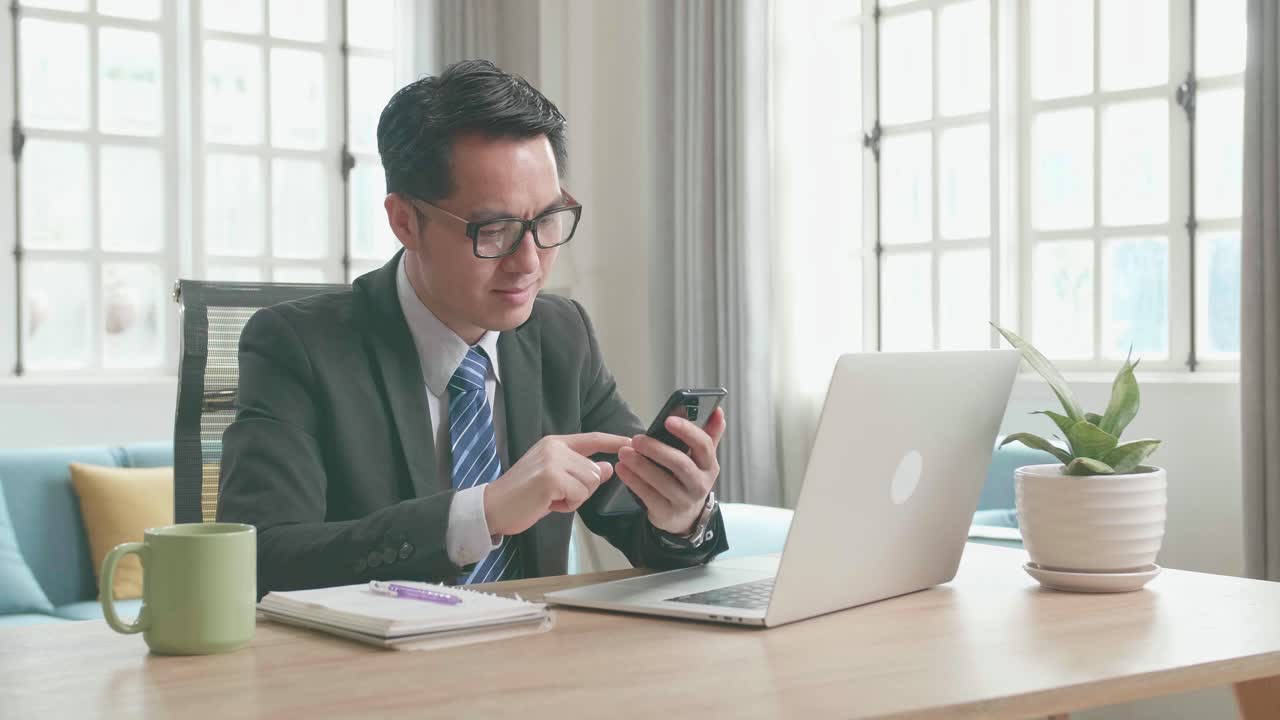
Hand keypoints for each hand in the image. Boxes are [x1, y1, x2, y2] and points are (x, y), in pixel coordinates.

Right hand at [483, 432, 629, 536]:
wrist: (493, 507)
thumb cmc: (523, 496)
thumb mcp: (556, 479)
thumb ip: (581, 472)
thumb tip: (609, 467)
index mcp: (555, 443)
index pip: (592, 439)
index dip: (614, 441)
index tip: (632, 441)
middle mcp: (555, 447)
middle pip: (595, 470)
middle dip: (582, 490)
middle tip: (556, 496)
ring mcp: (553, 460)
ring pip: (589, 483)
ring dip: (575, 499)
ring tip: (550, 499)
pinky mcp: (551, 477)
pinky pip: (579, 495)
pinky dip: (567, 505)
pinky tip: (548, 504)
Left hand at [616, 407, 725, 534]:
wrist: (684, 516)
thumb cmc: (689, 478)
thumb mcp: (701, 459)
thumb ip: (709, 434)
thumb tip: (718, 411)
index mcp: (710, 465)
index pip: (703, 445)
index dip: (687, 431)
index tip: (668, 419)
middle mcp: (701, 484)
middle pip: (680, 464)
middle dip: (657, 449)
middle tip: (636, 439)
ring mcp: (684, 500)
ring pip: (661, 481)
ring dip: (640, 465)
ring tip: (624, 452)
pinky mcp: (666, 513)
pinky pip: (647, 495)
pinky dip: (633, 480)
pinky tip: (622, 468)